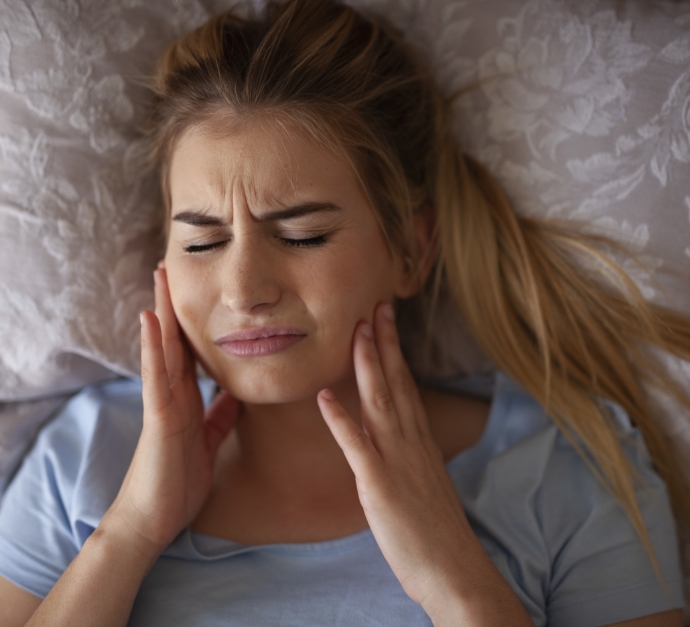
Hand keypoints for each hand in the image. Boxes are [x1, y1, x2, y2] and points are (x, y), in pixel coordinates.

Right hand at [104, 266, 238, 557]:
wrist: (155, 518)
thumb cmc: (179, 480)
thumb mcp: (209, 440)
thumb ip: (220, 416)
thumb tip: (237, 395)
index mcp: (187, 400)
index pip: (190, 352)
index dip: (194, 323)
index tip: (200, 292)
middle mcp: (172, 394)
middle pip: (175, 342)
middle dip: (175, 305)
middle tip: (173, 267)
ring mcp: (162, 403)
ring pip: (163, 349)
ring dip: (161, 312)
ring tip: (161, 277)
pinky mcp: (158, 418)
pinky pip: (157, 377)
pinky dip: (154, 347)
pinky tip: (151, 320)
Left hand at [316, 302, 475, 608]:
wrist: (454, 570)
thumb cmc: (437, 531)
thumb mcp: (426, 481)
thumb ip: (411, 454)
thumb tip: (400, 437)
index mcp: (420, 441)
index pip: (407, 385)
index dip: (395, 351)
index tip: (386, 321)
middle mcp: (411, 443)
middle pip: (396, 383)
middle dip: (383, 343)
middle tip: (375, 306)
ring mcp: (396, 461)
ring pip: (380, 402)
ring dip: (366, 366)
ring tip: (355, 332)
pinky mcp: (379, 486)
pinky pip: (357, 447)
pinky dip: (340, 420)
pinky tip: (323, 397)